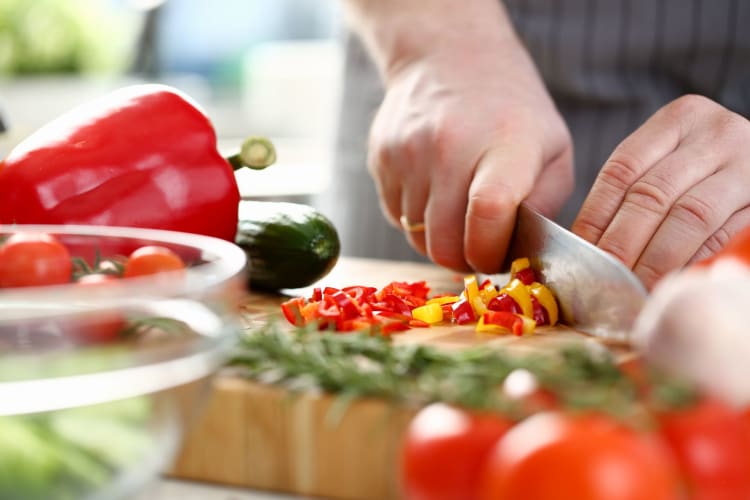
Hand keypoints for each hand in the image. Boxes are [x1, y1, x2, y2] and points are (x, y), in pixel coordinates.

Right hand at [368, 40, 572, 272]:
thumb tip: (521, 252)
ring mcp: (407, 153)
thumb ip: (545, 204)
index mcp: (504, 145)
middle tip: (479, 248)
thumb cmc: (510, 111)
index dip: (491, 252)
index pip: (489, 215)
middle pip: (444, 242)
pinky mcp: (381, 158)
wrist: (448, 57)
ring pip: (416, 237)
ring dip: (440, 240)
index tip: (498, 256)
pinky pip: (397, 217)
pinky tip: (435, 192)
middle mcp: (449, 147)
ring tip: (459, 214)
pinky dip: (417, 219)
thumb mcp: (553, 149)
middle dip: (464, 260)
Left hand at [572, 95, 749, 289]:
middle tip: (602, 281)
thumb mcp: (673, 162)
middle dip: (621, 244)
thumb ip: (636, 191)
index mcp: (680, 119)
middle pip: (651, 194)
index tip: (579, 255)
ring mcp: (748, 164)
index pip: (622, 170)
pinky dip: (692, 263)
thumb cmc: (708, 173)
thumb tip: (585, 245)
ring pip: (689, 217)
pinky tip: (670, 283)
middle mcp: (716, 134)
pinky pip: (724, 237)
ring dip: (655, 260)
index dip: (595, 217)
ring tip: (632, 288)